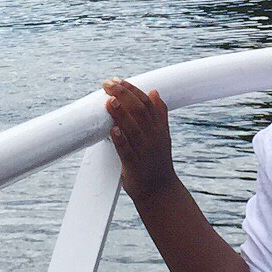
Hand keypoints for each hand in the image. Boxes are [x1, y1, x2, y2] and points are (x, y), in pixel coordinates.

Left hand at [104, 79, 175, 201]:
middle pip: (140, 111)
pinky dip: (120, 140)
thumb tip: (154, 92)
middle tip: (108, 85)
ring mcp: (144, 152)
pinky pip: (127, 151)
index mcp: (159, 129)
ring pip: (133, 129)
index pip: (147, 103)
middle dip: (123, 95)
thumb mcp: (163, 136)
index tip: (118, 80)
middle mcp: (153, 138)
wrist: (160, 191)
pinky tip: (112, 130)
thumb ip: (159, 114)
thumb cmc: (157, 162)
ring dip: (120, 114)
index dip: (132, 89)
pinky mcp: (134, 166)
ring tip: (110, 101)